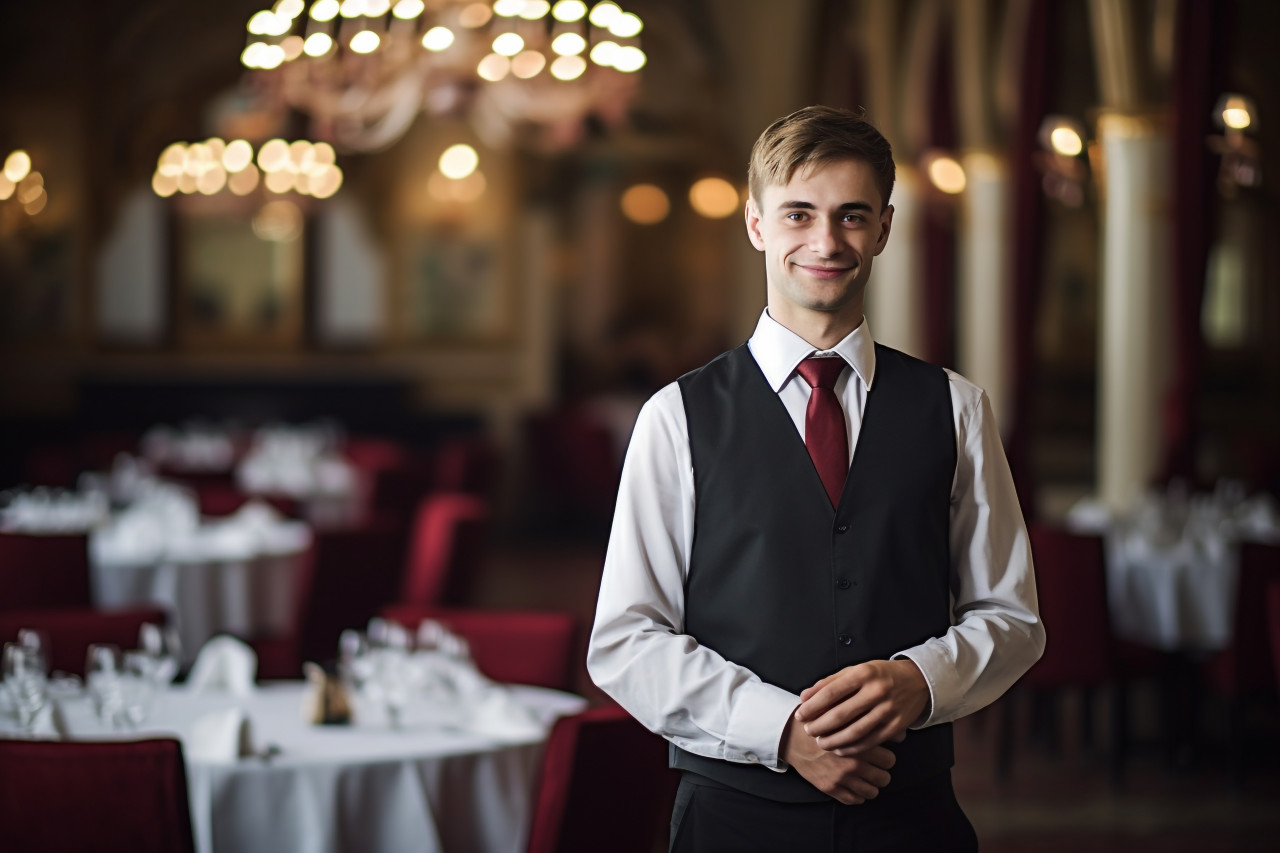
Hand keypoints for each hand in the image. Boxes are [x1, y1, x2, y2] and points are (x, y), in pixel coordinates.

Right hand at [780, 715, 896, 804]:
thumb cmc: (820, 722)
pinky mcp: (830, 788)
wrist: (791, 736)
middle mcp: (851, 763)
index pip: (890, 760)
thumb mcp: (845, 716)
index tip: (881, 754)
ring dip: (871, 785)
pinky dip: (858, 795)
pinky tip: (854, 785)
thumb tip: (902, 733)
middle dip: (881, 772)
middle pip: (884, 778)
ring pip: (872, 792)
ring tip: (866, 777)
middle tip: (875, 766)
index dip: (887, 756)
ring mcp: (841, 778)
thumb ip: (872, 722)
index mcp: (857, 744)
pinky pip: (855, 800)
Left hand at [793, 659, 928, 755]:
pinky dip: (852, 748)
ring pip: (855, 732)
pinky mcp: (896, 726)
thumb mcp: (855, 670)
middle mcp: (876, 691)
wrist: (918, 681)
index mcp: (863, 674)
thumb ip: (829, 682)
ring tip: (820, 742)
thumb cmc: (880, 675)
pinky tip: (839, 749)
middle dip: (820, 725)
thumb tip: (804, 696)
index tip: (800, 714)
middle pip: (841, 714)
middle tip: (807, 730)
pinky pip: (870, 741)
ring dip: (834, 740)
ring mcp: (888, 710)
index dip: (813, 706)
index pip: (831, 692)